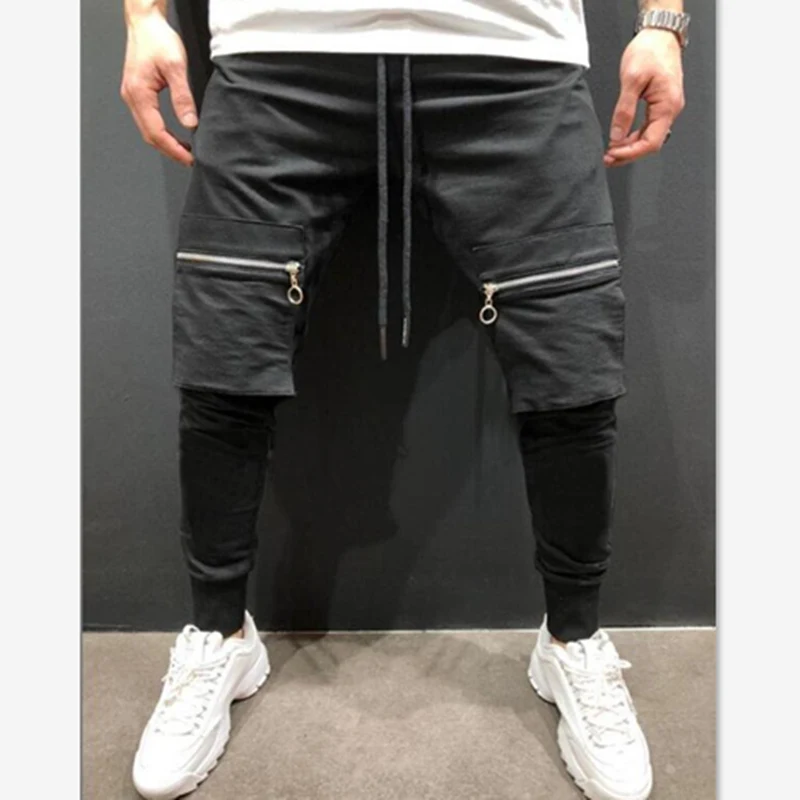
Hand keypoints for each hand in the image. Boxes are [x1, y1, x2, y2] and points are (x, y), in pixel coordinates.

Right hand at [120, 9, 196, 165]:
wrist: (146, 22)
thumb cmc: (157, 39)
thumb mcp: (176, 67)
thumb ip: (183, 97)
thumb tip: (190, 123)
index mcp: (139, 93)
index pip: (156, 132)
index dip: (174, 149)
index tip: (190, 159)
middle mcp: (132, 96)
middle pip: (149, 135)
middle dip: (170, 150)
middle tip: (190, 160)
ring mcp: (132, 96)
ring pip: (147, 130)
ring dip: (166, 143)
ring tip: (185, 151)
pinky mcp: (137, 93)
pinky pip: (147, 120)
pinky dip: (161, 132)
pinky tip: (174, 135)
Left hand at [604, 29, 684, 166]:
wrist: (659, 34)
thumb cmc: (650, 51)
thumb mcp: (632, 80)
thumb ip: (624, 110)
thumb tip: (617, 135)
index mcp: (667, 105)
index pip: (651, 142)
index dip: (631, 153)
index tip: (613, 154)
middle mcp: (670, 109)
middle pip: (650, 143)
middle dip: (628, 153)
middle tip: (607, 158)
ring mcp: (666, 107)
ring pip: (649, 136)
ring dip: (630, 146)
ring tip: (610, 151)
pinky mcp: (660, 104)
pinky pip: (648, 127)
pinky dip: (633, 136)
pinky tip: (620, 139)